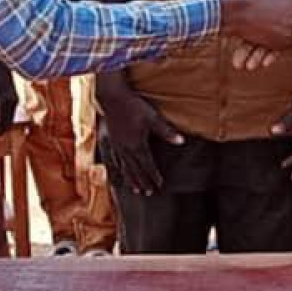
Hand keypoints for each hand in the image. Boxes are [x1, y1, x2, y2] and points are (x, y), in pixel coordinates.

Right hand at [97, 72, 181, 196]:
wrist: (112, 98)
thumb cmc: (134, 106)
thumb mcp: (153, 118)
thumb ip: (166, 131)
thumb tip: (181, 142)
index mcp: (137, 145)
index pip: (147, 164)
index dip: (154, 175)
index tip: (159, 185)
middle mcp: (126, 149)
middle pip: (135, 169)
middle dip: (142, 181)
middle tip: (148, 193)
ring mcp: (116, 145)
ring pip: (124, 166)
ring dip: (130, 178)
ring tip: (135, 189)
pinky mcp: (110, 139)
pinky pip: (114, 158)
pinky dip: (118, 167)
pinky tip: (119, 170)